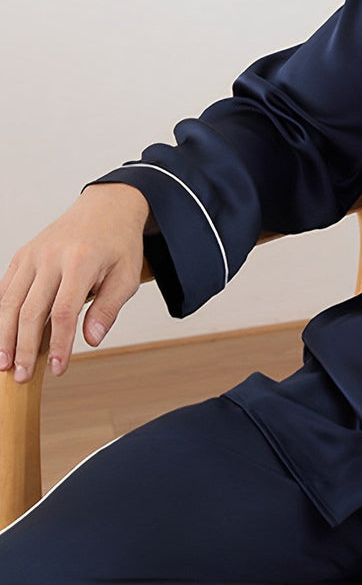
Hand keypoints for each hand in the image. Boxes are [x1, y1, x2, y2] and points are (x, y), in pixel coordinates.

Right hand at [0, 184, 149, 382]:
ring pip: (9, 301)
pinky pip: (5, 288)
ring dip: (3, 335)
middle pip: (30, 310)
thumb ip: (108, 309)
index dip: (59, 344)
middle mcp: (51, 257)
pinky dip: (0, 314)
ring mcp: (32, 255)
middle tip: (21, 376)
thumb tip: (91, 340)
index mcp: (81, 261)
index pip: (64, 312)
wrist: (105, 209)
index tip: (58, 370)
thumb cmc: (118, 245)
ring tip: (3, 364)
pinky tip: (1, 337)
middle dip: (24, 347)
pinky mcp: (22, 256)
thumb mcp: (126, 277)